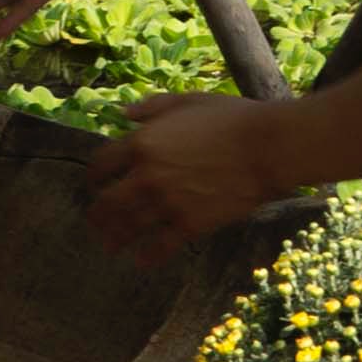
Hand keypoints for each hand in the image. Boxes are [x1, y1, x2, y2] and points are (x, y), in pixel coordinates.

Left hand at [85, 89, 308, 269]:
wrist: (268, 148)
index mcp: (142, 143)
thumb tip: (124, 113)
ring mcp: (167, 204)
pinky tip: (142, 260)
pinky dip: (147, 256)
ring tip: (111, 245)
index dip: (93, 178)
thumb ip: (152, 108)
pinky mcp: (190, 225)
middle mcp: (146, 176)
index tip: (94, 184)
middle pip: (107, 203)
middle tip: (95, 223)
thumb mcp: (188, 101)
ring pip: (128, 228)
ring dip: (114, 238)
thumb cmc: (232, 118)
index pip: (101, 165)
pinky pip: (159, 247)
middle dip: (97, 215)